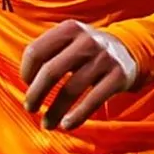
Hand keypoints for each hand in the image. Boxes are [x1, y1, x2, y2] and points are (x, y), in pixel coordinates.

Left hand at [21, 19, 137, 130]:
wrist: (128, 50)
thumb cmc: (86, 51)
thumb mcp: (69, 41)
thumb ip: (47, 54)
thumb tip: (26, 84)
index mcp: (69, 29)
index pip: (36, 51)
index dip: (26, 72)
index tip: (27, 85)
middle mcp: (87, 40)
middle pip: (51, 71)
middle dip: (35, 94)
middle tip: (30, 108)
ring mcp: (104, 58)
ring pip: (70, 90)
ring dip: (54, 111)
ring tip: (47, 124)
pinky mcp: (118, 76)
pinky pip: (93, 101)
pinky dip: (77, 116)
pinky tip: (67, 125)